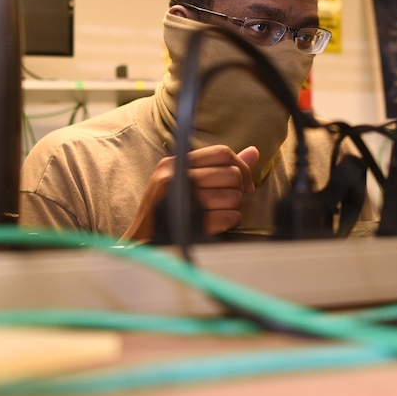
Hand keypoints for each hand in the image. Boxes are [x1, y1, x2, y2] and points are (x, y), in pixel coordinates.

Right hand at [121, 144, 259, 242]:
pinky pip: (228, 217)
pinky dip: (229, 222)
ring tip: (218, 213)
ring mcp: (181, 199)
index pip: (222, 153)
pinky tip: (218, 224)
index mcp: (175, 164)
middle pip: (230, 174)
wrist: (143, 243)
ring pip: (232, 196)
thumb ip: (219, 167)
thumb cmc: (166, 211)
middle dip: (237, 191)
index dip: (241, 167)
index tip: (244, 184)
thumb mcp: (184, 182)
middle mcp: (176, 177)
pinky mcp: (189, 222)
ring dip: (232, 208)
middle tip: (226, 202)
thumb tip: (254, 152)